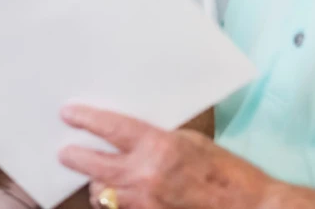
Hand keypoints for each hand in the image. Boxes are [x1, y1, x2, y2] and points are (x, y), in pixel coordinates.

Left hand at [59, 105, 278, 208]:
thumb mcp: (190, 141)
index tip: (69, 114)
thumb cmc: (225, 171)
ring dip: (99, 186)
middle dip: (76, 158)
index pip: (111, 128)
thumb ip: (157, 140)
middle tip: (65, 153)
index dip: (86, 120)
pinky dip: (118, 204)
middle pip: (96, 167)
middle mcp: (147, 176)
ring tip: (96, 179)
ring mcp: (146, 203)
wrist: (249, 207)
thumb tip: (129, 138)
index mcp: (158, 147)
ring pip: (104, 195)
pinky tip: (118, 198)